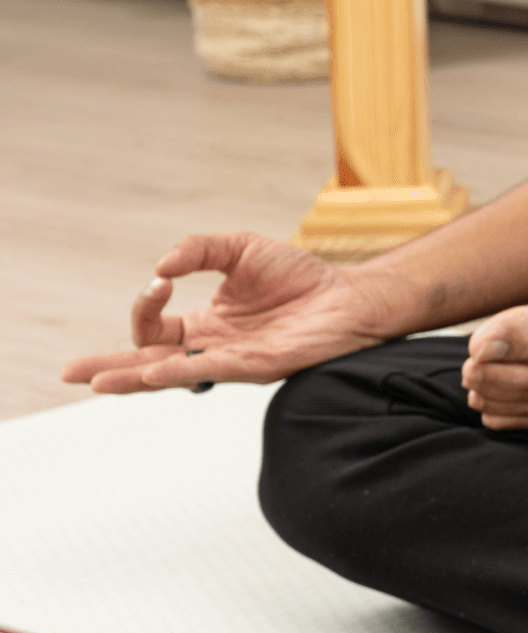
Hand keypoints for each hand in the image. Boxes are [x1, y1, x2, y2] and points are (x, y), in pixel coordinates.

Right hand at [60, 233, 405, 393]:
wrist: (351, 295)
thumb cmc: (301, 277)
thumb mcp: (239, 249)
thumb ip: (198, 251)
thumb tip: (161, 266)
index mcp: (207, 324)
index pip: (156, 328)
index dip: (146, 305)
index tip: (160, 280)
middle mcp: (215, 348)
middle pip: (150, 363)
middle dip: (110, 368)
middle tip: (71, 373)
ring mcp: (234, 361)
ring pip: (173, 375)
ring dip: (133, 378)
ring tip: (96, 383)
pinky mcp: (258, 366)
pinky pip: (211, 370)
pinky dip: (179, 370)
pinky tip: (153, 372)